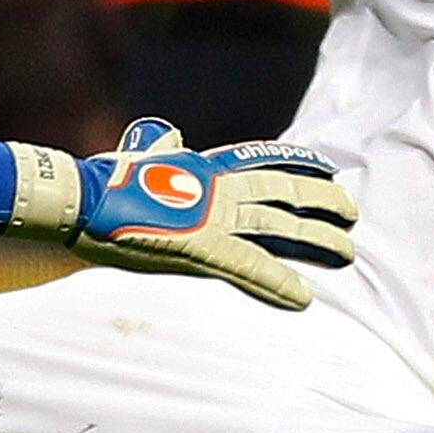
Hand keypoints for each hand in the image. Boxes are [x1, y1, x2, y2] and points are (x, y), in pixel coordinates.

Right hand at [67, 120, 357, 306]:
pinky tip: (303, 298)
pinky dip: (277, 284)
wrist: (82, 200)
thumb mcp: (142, 156)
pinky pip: (249, 268)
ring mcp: (212, 219)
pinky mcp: (202, 249)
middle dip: (321, 204)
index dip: (299, 163)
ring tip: (346, 252)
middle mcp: (218, 190)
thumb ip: (163, 148)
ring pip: (279, 229)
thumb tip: (169, 134)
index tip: (327, 167)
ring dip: (316, 242)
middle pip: (284, 194)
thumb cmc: (104, 182)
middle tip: (351, 214)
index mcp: (205, 168)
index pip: (264, 160)